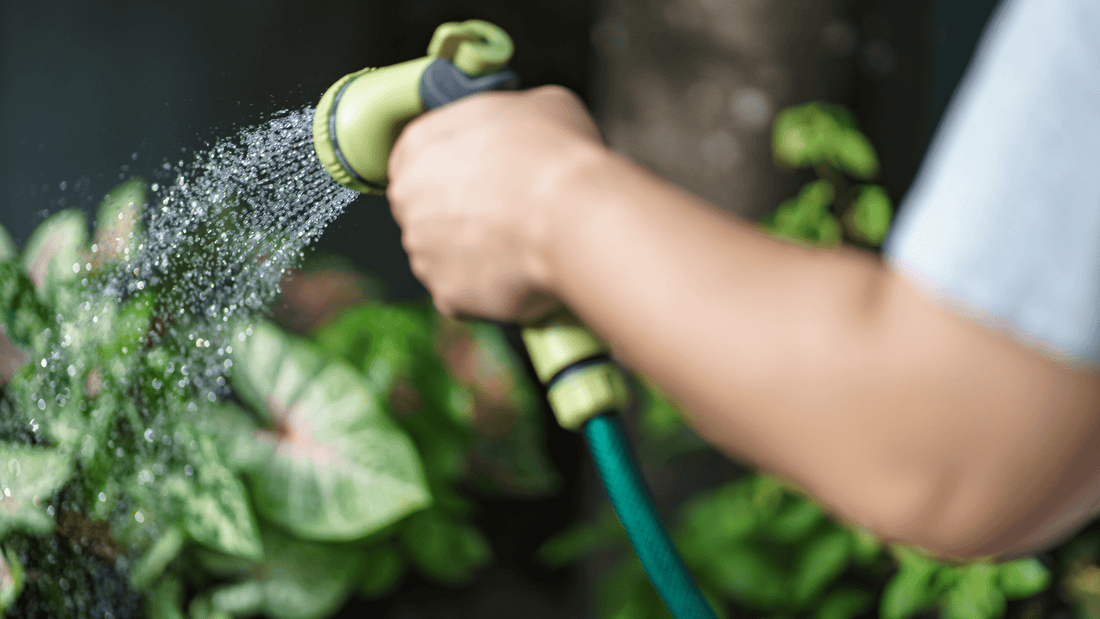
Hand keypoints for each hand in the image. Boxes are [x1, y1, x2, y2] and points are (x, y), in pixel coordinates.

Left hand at [386, 84, 604, 322]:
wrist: (573, 217)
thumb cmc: (557, 155)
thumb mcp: (540, 104)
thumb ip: (510, 117)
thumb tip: (524, 127)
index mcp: (419, 143)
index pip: (416, 158)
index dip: (453, 168)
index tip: (480, 176)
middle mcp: (407, 199)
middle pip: (425, 210)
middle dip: (458, 214)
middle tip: (505, 212)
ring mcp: (423, 251)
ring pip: (442, 255)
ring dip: (472, 253)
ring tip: (519, 244)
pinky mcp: (447, 295)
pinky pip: (463, 295)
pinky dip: (486, 289)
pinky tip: (518, 272)